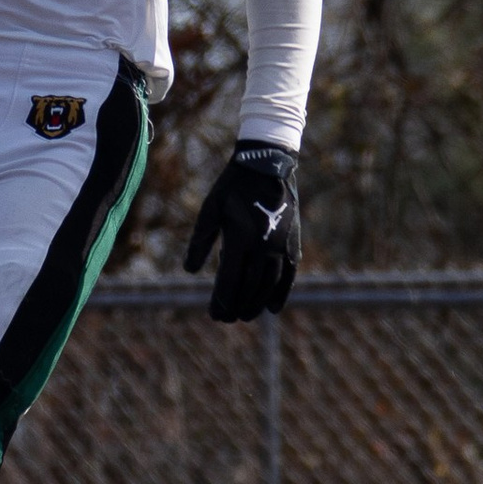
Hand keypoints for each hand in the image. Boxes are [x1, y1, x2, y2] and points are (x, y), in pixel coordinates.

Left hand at [184, 142, 300, 321]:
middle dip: (237, 306)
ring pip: (269, 284)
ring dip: (257, 303)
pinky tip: (273, 308)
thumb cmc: (232, 187)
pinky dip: (282, 293)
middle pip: (250, 287)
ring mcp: (280, 245)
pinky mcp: (293, 243)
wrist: (268, 164)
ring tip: (245, 316)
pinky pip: (289, 274)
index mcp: (240, 238)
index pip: (230, 279)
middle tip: (226, 319)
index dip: (222, 300)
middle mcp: (263, 246)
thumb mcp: (210, 210)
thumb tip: (189, 270)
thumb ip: (200, 241)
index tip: (214, 314)